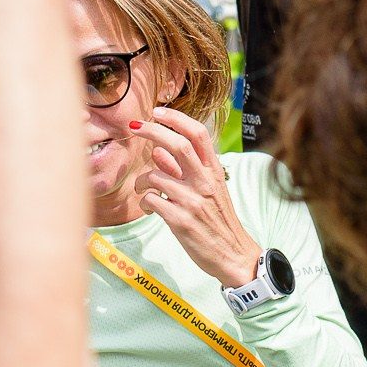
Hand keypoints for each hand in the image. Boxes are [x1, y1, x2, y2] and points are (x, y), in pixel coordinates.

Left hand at [133, 108, 261, 287]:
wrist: (233, 255)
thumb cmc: (218, 221)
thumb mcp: (208, 190)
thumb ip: (183, 170)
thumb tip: (158, 150)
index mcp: (214, 171)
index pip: (198, 134)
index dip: (176, 118)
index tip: (157, 111)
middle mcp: (205, 182)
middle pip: (177, 145)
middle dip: (152, 131)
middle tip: (134, 126)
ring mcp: (193, 201)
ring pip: (156, 175)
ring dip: (141, 180)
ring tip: (142, 189)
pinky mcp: (180, 221)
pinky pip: (152, 200)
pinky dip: (144, 201)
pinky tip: (149, 207)